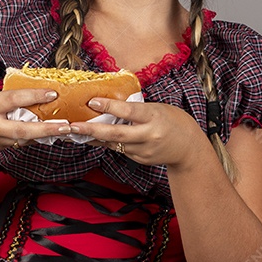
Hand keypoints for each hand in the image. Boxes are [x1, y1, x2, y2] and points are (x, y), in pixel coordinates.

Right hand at [0, 87, 71, 152]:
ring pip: (23, 139)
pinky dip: (33, 138)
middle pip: (23, 130)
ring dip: (45, 135)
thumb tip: (31, 91)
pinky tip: (46, 134)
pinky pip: (18, 143)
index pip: (14, 100)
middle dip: (47, 129)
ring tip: (65, 129)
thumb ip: (5, 96)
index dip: (34, 96)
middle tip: (68, 126)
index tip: (53, 93)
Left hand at [66, 98, 208, 167]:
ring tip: (74, 132)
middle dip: (91, 130)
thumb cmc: (173, 121)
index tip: (91, 101)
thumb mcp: (157, 108)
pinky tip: (94, 138)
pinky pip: (119, 149)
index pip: (128, 111)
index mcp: (153, 117)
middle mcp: (148, 135)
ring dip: (92, 138)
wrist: (189, 147)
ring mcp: (143, 150)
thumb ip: (135, 108)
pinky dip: (106, 143)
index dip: (109, 106)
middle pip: (115, 134)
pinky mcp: (140, 159)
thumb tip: (109, 104)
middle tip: (72, 126)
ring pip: (113, 144)